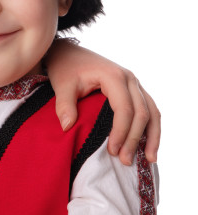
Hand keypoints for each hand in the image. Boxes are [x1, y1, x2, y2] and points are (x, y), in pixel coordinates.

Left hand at [45, 40, 159, 164]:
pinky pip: (149, 109)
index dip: (121, 132)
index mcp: (114, 76)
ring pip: (152, 111)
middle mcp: (130, 79)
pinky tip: (149, 146)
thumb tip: (67, 127)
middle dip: (134, 139)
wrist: (68, 53)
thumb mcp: (62, 84)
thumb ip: (64, 105)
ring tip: (149, 159)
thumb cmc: (65, 68)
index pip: (124, 109)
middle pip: (141, 113)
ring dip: (151, 136)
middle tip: (124, 161)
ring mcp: (135, 84)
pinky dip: (151, 128)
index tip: (112, 151)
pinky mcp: (134, 90)